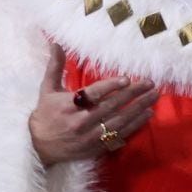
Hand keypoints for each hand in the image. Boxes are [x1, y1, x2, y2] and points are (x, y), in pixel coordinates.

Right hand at [27, 43, 157, 165]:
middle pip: (110, 106)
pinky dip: (135, 125)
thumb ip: (55, 67)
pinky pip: (119, 135)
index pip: (92, 95)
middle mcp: (80, 122)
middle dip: (132, 94)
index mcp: (67, 106)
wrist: (39, 146)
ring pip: (118, 121)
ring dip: (138, 108)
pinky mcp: (97, 147)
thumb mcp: (47, 89)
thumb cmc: (46, 114)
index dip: (110, 87)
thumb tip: (56, 44)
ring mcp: (90, 136)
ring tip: (153, 97)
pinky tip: (147, 114)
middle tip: (149, 84)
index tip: (126, 79)